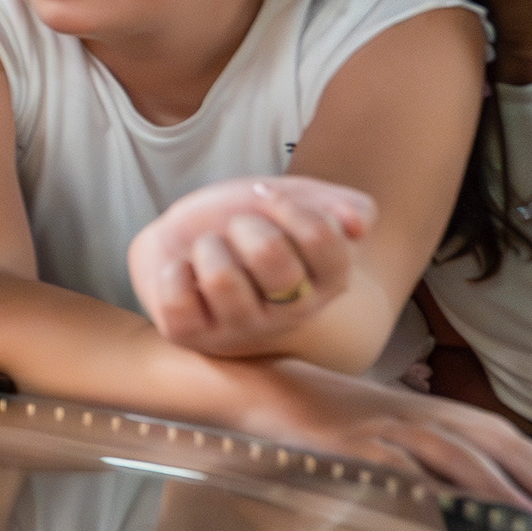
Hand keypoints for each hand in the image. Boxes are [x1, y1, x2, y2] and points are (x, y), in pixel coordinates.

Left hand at [130, 177, 373, 355]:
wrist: (186, 237)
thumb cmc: (250, 222)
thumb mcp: (298, 200)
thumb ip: (343, 206)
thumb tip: (357, 225)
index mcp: (328, 282)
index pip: (322, 237)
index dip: (289, 205)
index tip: (267, 195)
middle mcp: (290, 313)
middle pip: (270, 254)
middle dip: (245, 224)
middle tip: (237, 227)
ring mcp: (239, 329)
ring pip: (222, 278)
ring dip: (208, 247)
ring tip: (209, 250)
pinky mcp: (190, 335)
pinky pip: (178, 299)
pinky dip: (174, 272)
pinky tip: (183, 271)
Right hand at [243, 359, 531, 509]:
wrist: (263, 389)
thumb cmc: (328, 417)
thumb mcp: (388, 429)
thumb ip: (429, 454)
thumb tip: (475, 496)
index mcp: (431, 411)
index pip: (504, 436)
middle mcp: (416, 414)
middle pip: (492, 440)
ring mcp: (384, 428)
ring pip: (453, 451)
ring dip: (497, 483)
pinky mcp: (349, 445)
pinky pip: (397, 466)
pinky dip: (428, 484)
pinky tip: (451, 506)